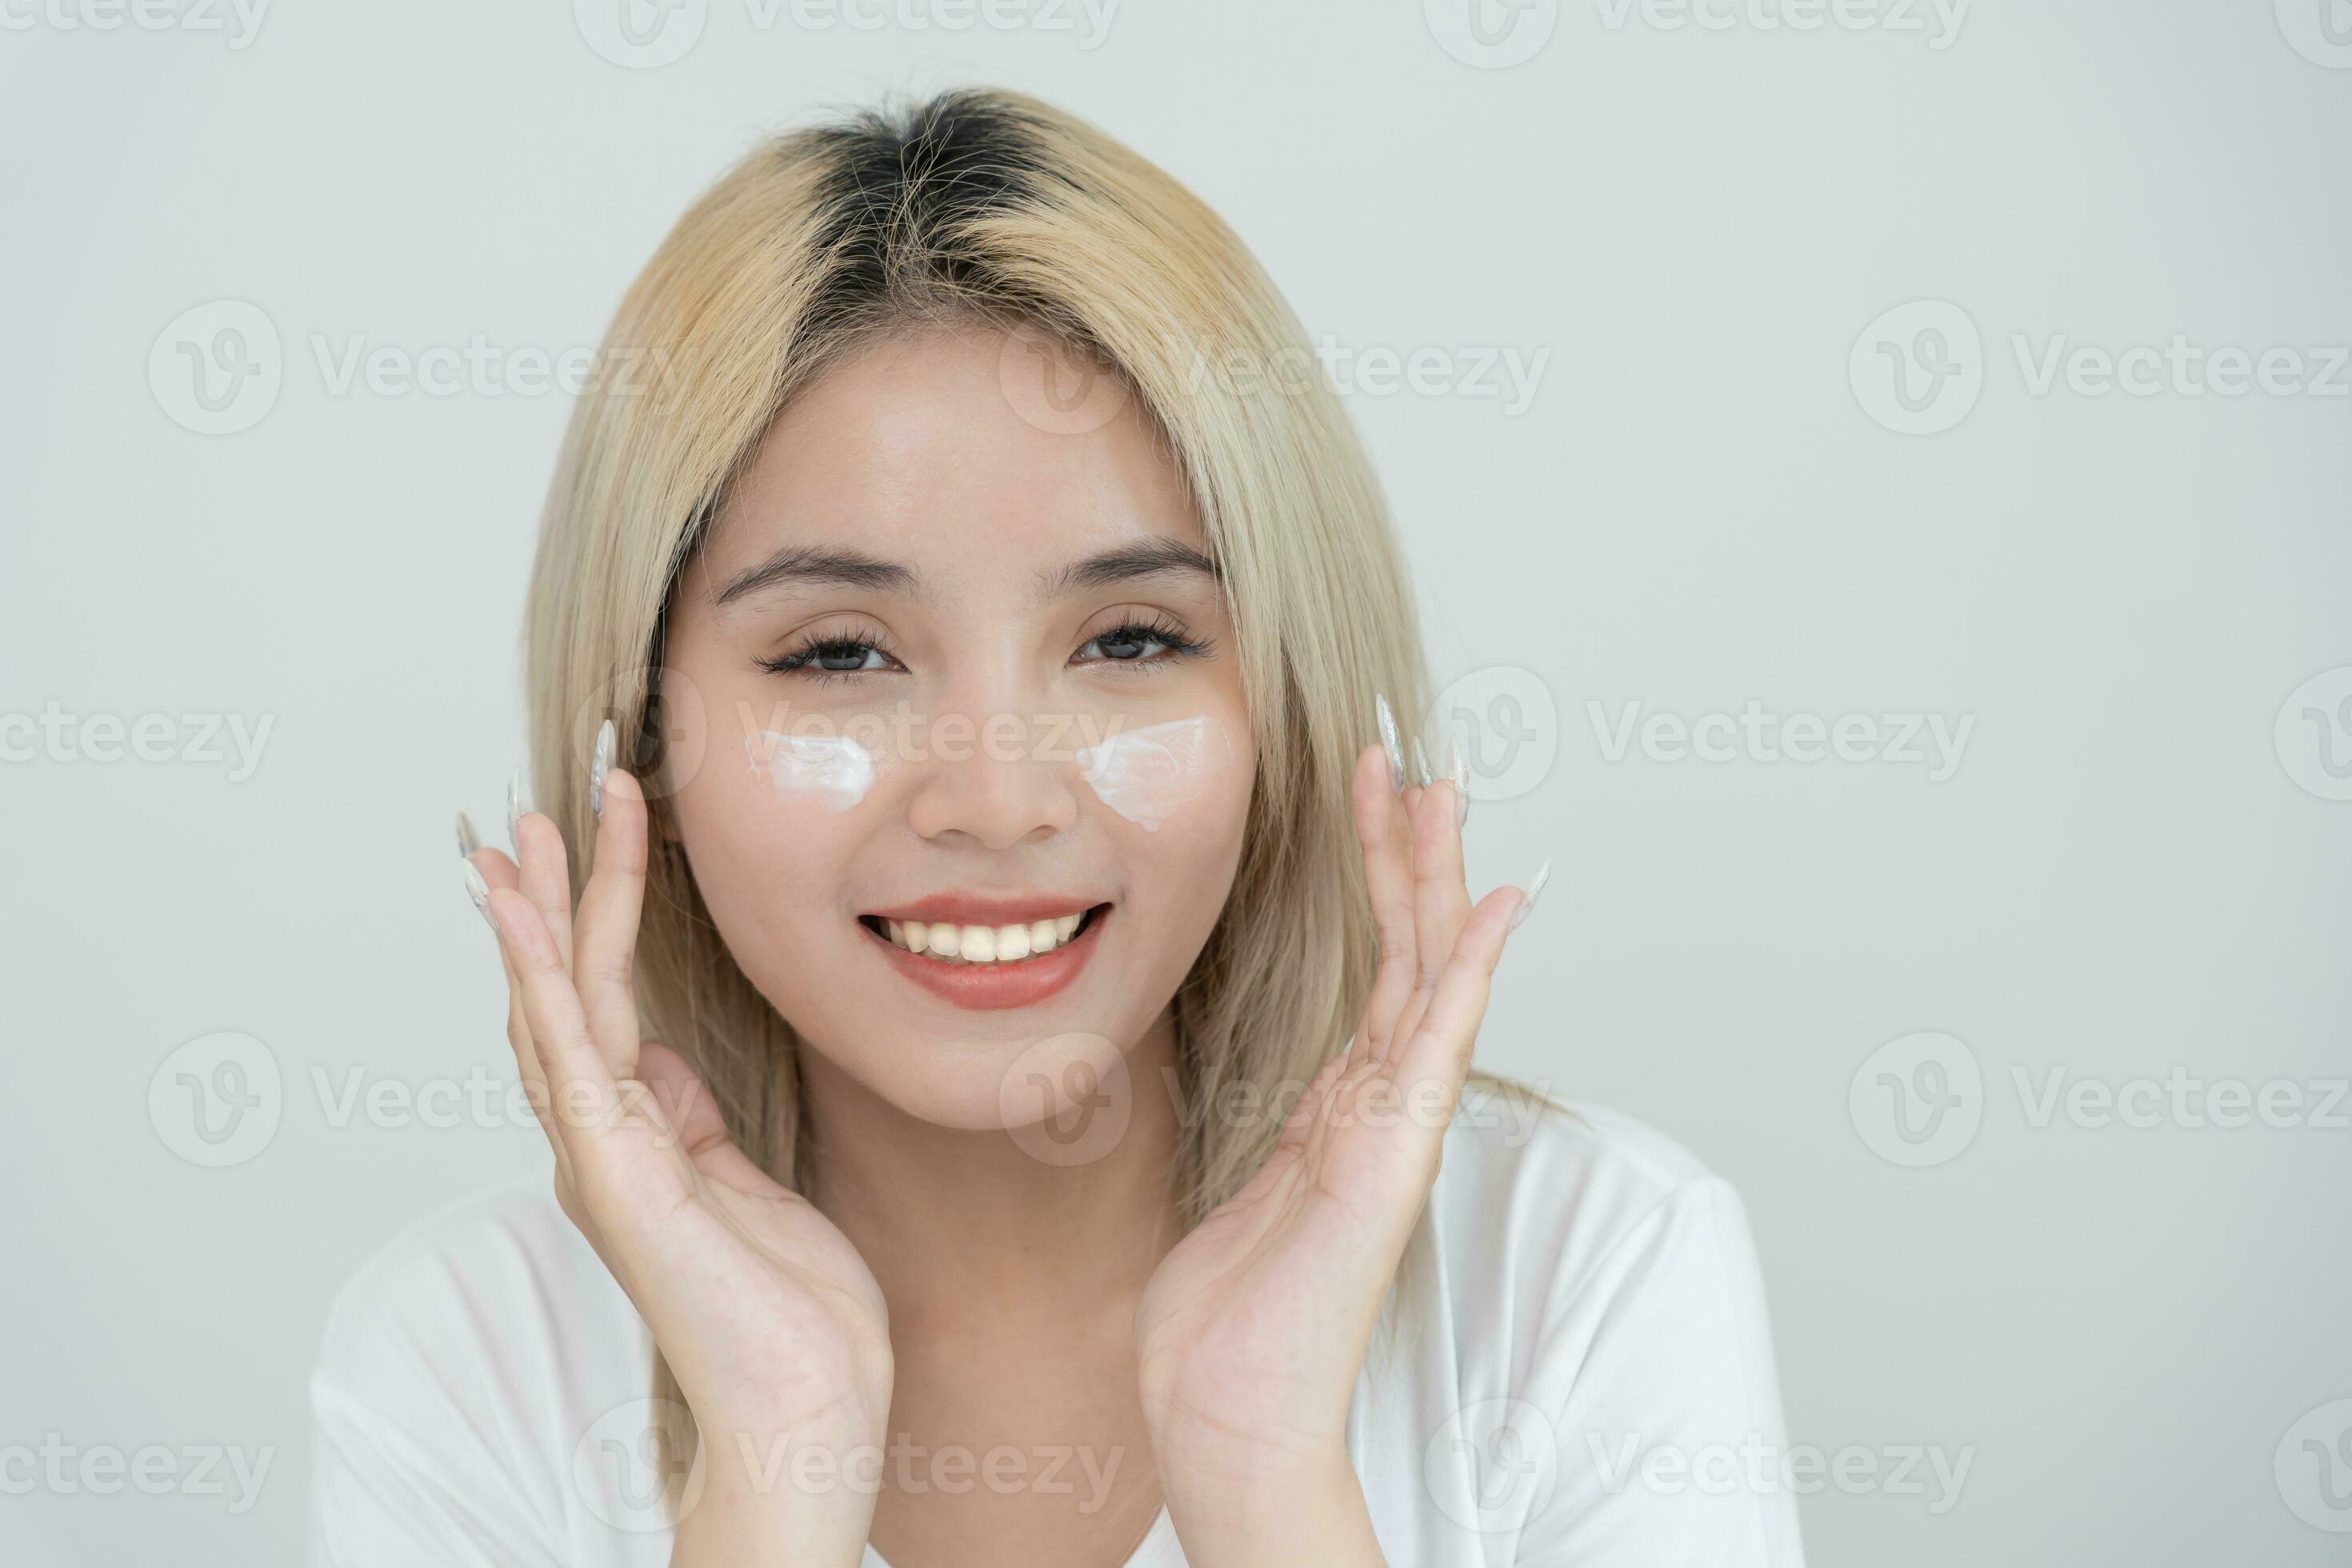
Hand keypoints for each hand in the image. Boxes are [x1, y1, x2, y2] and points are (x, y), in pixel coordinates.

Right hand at [469, 752, 890, 1561]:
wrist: (802, 1403)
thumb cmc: (784, 1310)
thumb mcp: (740, 1182)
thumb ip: (691, 1119)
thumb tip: (663, 1062)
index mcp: (632, 1137)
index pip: (598, 1006)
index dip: (586, 925)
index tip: (586, 848)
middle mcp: (600, 1139)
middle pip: (566, 991)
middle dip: (555, 896)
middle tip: (541, 807)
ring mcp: (600, 1152)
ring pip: (560, 1004)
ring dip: (543, 912)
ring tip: (526, 830)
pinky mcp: (616, 1168)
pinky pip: (571, 1050)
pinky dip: (540, 976)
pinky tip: (521, 915)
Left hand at [1132, 739, 1526, 1548]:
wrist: (1228, 1413)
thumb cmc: (1225, 1326)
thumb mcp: (1237, 1196)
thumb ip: (1266, 1140)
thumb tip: (1265, 1105)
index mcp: (1339, 1110)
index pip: (1372, 969)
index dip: (1372, 881)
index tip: (1364, 800)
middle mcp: (1376, 1107)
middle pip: (1407, 952)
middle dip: (1406, 853)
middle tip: (1408, 760)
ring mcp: (1392, 1127)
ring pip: (1426, 973)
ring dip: (1434, 877)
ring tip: (1439, 789)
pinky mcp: (1392, 1153)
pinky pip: (1438, 1040)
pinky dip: (1471, 968)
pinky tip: (1495, 904)